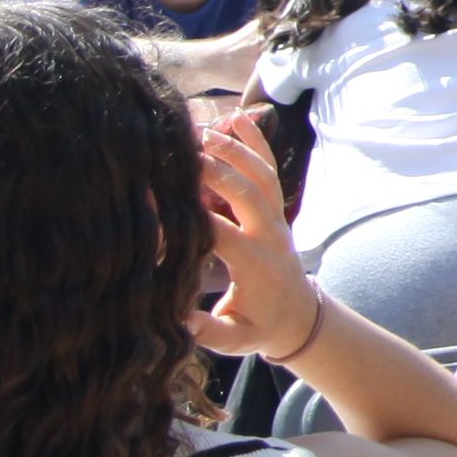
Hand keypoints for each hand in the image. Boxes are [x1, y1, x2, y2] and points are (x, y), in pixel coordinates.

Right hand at [188, 115, 318, 360]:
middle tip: (182, 153)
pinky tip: (237, 117)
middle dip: (217, 171)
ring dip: (235, 149)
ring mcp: (276, 218)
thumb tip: (177, 320)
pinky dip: (257, 141)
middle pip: (247, 193)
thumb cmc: (260, 327)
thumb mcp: (234, 339)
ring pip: (262, 175)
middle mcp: (270, 235)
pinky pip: (270, 170)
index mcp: (256, 265)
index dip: (190, 217)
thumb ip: (206, 331)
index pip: (221, 233)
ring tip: (202, 130)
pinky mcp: (276, 209)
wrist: (300, 318)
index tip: (156, 201)